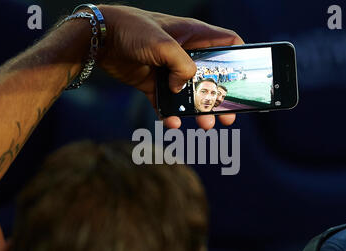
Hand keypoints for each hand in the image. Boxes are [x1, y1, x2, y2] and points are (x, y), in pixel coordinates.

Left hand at [96, 5, 243, 129]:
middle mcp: (185, 54)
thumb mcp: (163, 44)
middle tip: (228, 116)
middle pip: (212, 77)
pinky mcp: (154, 84)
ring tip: (206, 125)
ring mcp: (170, 70)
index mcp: (194, 36)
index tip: (247, 77)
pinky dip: (170, 115)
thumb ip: (182, 65)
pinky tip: (171, 123)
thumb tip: (183, 88)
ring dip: (198, 111)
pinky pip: (167, 103)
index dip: (240, 57)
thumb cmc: (132, 30)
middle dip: (221, 97)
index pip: (227, 43)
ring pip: (191, 94)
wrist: (99, 39)